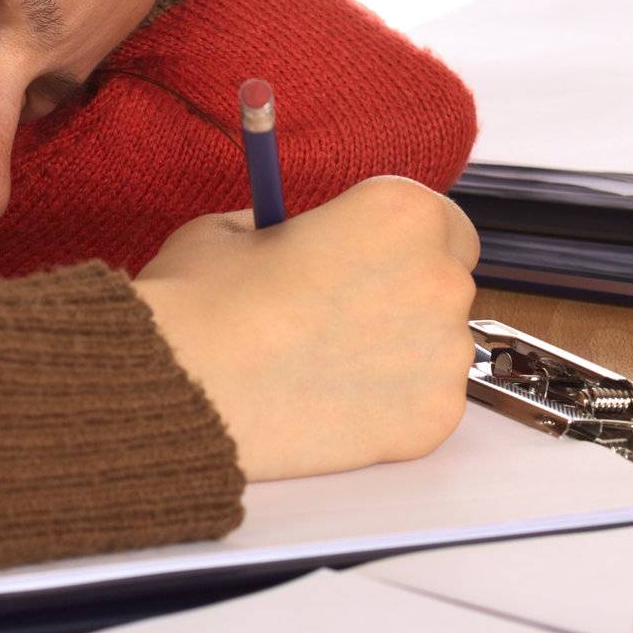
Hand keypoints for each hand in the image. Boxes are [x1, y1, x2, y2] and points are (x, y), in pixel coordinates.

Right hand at [132, 175, 480, 481]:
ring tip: (322, 361)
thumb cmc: (205, 299)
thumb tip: (302, 242)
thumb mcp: (238, 228)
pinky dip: (389, 402)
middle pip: (445, 281)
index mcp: (400, 212)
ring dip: (397, 348)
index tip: (367, 257)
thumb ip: (292, 229)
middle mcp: (440, 277)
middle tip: (336, 311)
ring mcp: (444, 354)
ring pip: (436, 345)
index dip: (401, 240)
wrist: (186, 384)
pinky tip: (329, 398)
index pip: (441, 221)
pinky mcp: (433, 419)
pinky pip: (423, 400)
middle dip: (402, 292)